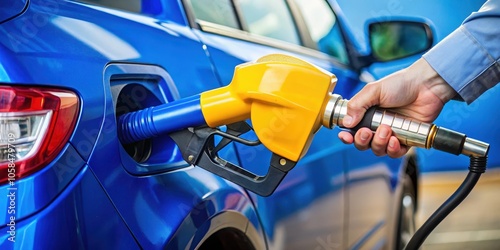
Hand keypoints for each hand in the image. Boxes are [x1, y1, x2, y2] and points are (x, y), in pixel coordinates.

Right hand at [338, 58, 456, 157]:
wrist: (426, 85)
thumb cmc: (401, 84)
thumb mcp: (373, 90)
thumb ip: (357, 105)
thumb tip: (346, 122)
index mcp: (366, 114)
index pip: (352, 130)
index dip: (347, 136)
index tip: (346, 136)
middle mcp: (377, 125)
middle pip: (363, 144)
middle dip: (362, 141)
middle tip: (368, 131)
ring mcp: (391, 133)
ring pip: (378, 150)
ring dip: (379, 144)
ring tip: (386, 130)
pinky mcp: (406, 139)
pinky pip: (396, 153)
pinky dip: (393, 150)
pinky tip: (395, 140)